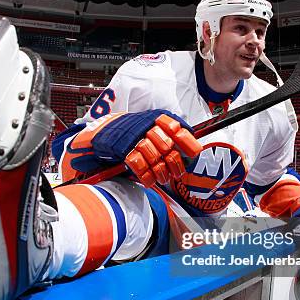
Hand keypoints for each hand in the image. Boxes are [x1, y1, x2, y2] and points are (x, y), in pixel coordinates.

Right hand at [70, 110, 201, 187]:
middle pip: (166, 146)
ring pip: (153, 157)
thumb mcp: (151, 124)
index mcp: (155, 117)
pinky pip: (138, 165)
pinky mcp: (123, 149)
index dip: (187, 141)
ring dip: (160, 172)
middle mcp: (145, 126)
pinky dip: (145, 176)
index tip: (195, 153)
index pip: (175, 127)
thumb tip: (191, 148)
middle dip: (174, 163)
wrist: (104, 131)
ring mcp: (134, 137)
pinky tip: (150, 181)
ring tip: (163, 179)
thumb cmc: (132, 131)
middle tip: (176, 174)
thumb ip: (169, 133)